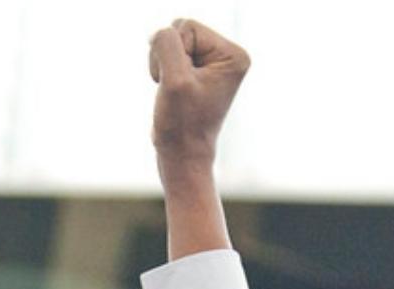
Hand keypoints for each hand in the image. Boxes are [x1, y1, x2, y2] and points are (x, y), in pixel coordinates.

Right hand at [148, 19, 249, 175]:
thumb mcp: (174, 80)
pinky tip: (172, 91)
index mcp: (233, 55)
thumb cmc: (181, 124)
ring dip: (163, 65)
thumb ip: (166, 45)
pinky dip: (162, 71)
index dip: (173, 54)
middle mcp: (228, 56)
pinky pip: (169, 54)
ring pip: (172, 42)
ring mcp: (213, 63)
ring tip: (173, 91)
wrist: (182, 156)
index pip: (187, 28)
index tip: (180, 85)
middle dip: (167, 57)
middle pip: (180, 30)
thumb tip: (161, 33)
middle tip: (174, 88)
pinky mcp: (198, 71)